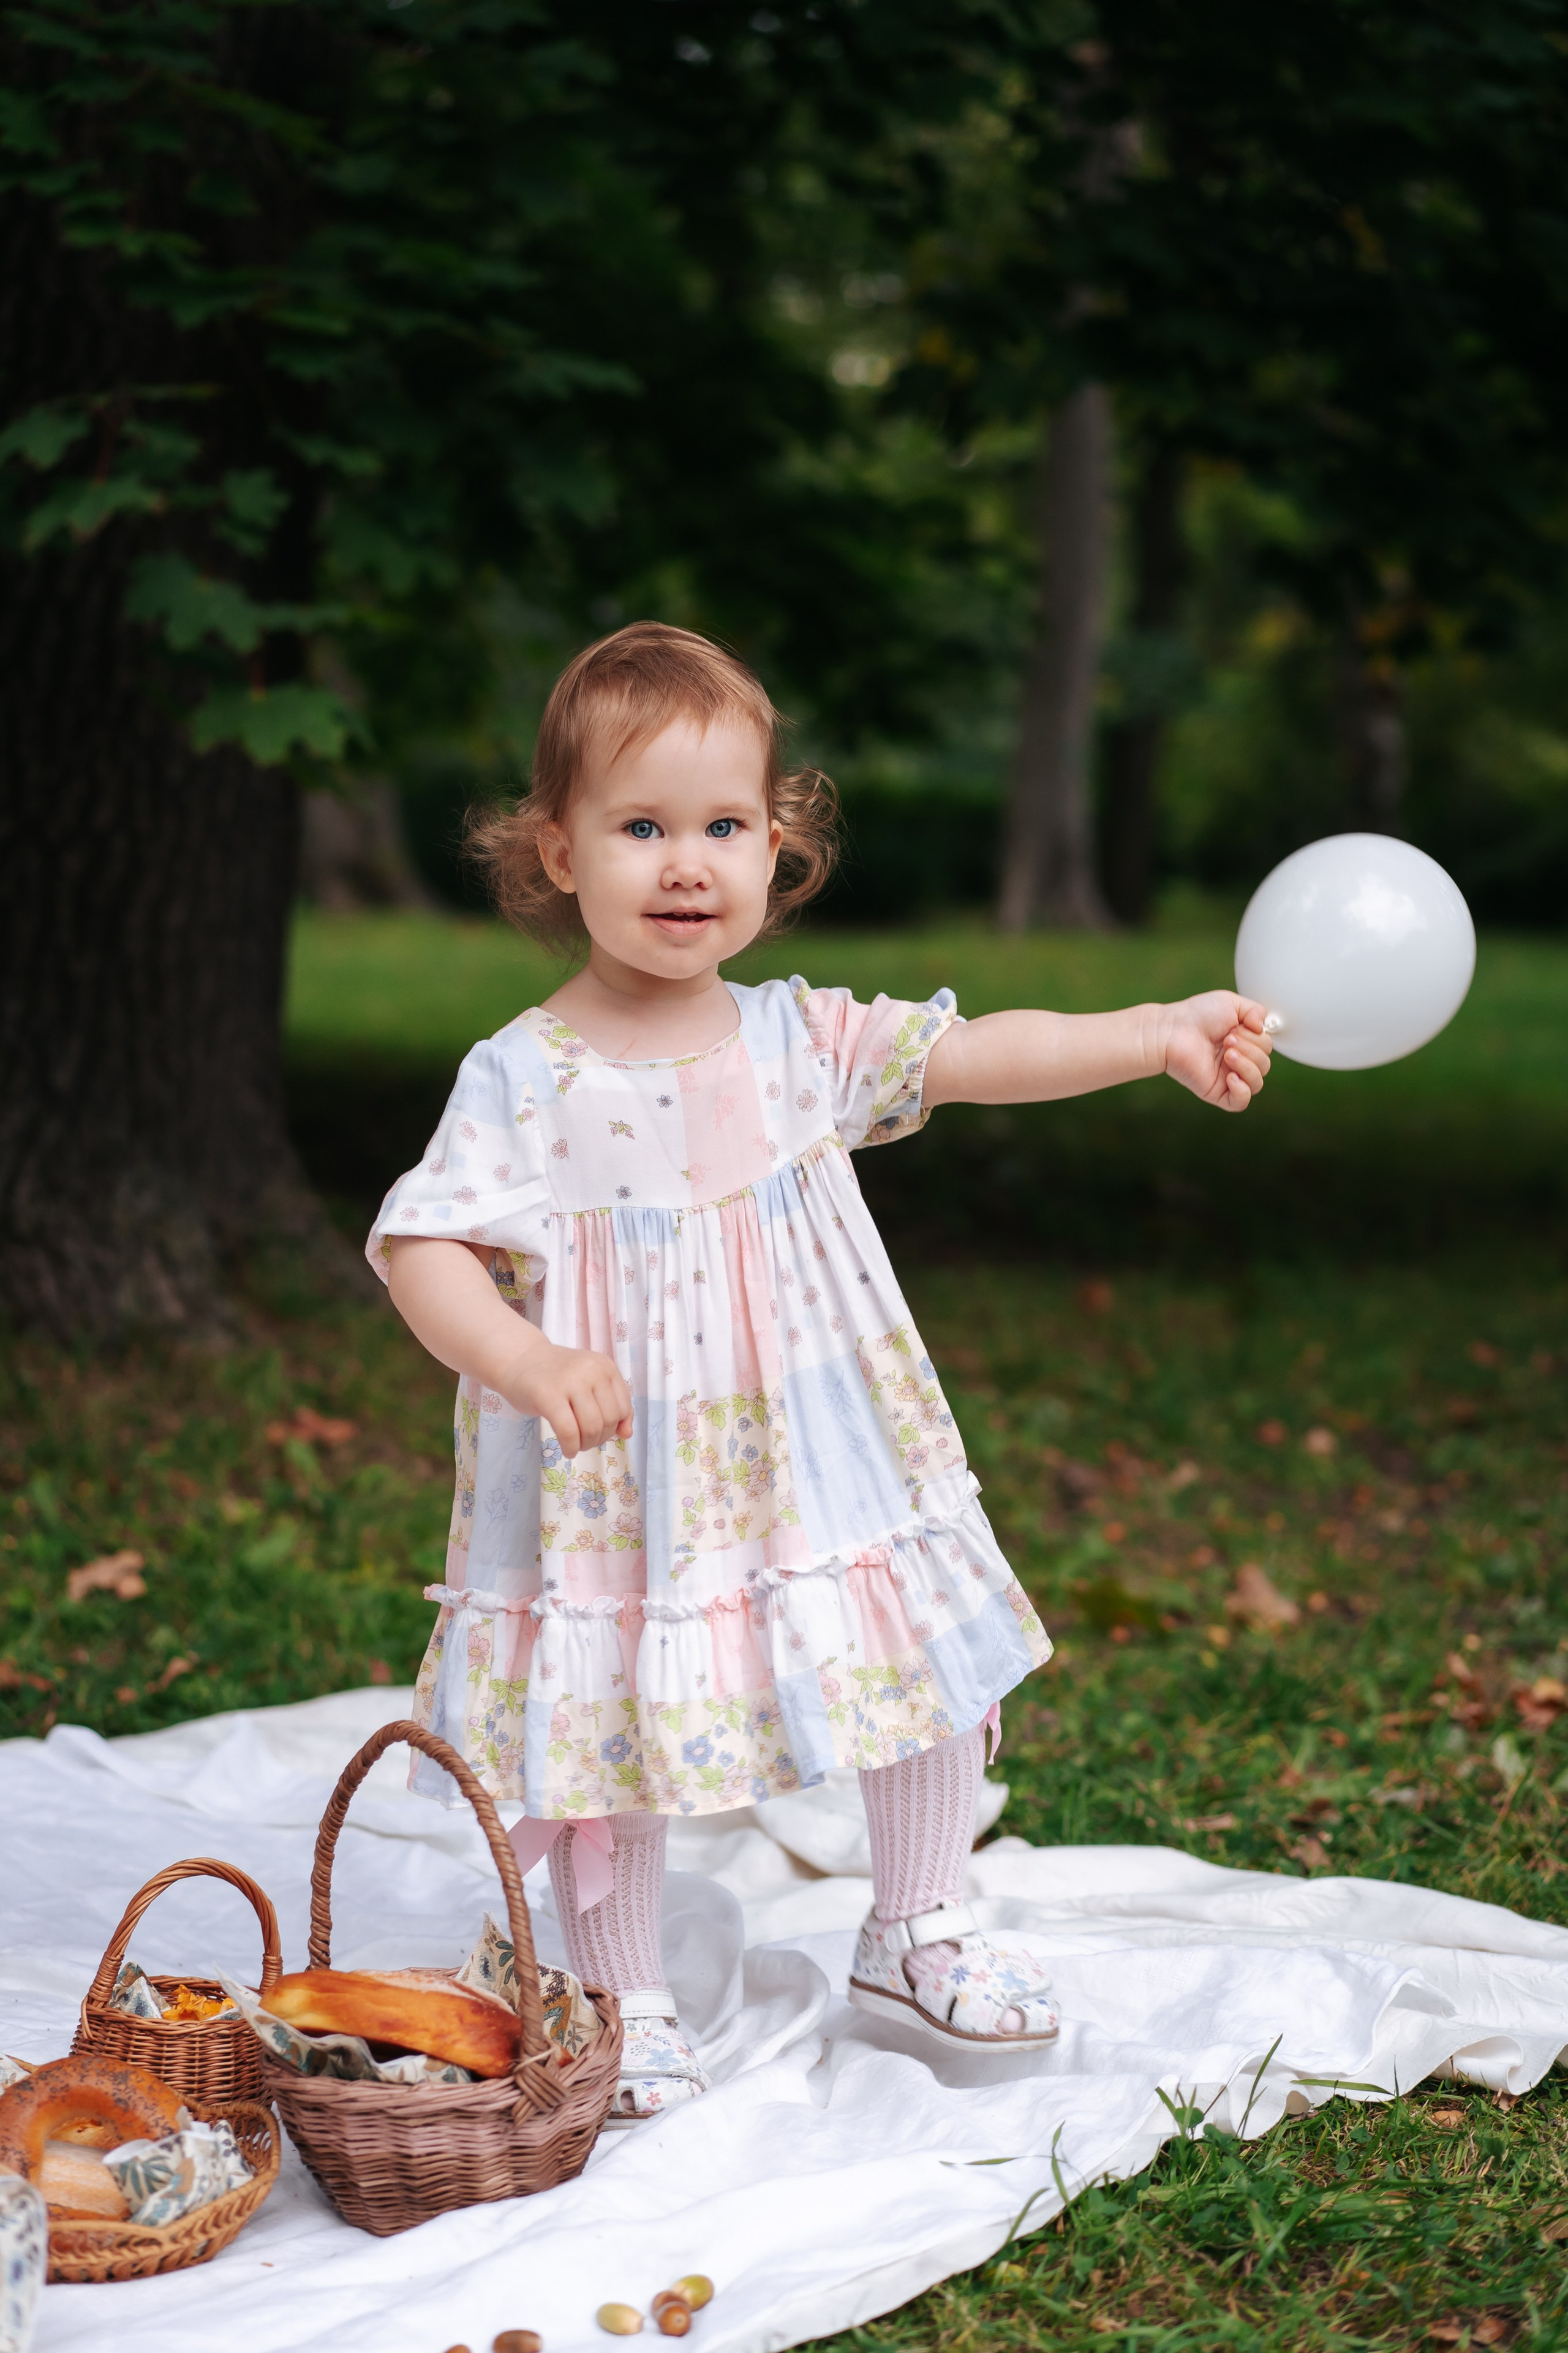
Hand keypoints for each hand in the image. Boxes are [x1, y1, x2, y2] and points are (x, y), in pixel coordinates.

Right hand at [502, 1339, 633, 1456]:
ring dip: (585, 1445)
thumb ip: (612, 1405)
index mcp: (604, 1366)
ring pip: (591, 1427)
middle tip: (585, 1440)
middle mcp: (591, 1370)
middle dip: (600, 1438)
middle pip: (608, 1419)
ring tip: (575, 1445)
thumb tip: (627, 1434)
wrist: (519, 1360)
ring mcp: (569, 1381)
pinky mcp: (548, 1395)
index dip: (614, 1427)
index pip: (623, 1407)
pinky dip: (571, 1447)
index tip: (600, 1431)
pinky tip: (567, 1450)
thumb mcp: (590, 1382)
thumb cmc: (556, 1375)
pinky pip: (568, 1431)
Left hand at [1161, 991, 1271, 1111]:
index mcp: (1243, 1041)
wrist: (1173, 1031)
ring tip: (1227, 1053)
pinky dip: (1242, 1090)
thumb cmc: (1196, 1016)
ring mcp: (1228, 1077)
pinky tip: (1230, 1075)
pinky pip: (1240, 1102)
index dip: (1257, 1038)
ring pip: (1257, 1083)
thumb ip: (1255, 1010)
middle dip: (1250, 1049)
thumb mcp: (1232, 1002)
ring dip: (1247, 1065)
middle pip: (1265, 1064)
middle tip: (1226, 1039)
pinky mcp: (1217, 1092)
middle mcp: (1237, 1060)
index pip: (1267, 1048)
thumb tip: (1264, 1027)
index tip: (1236, 1027)